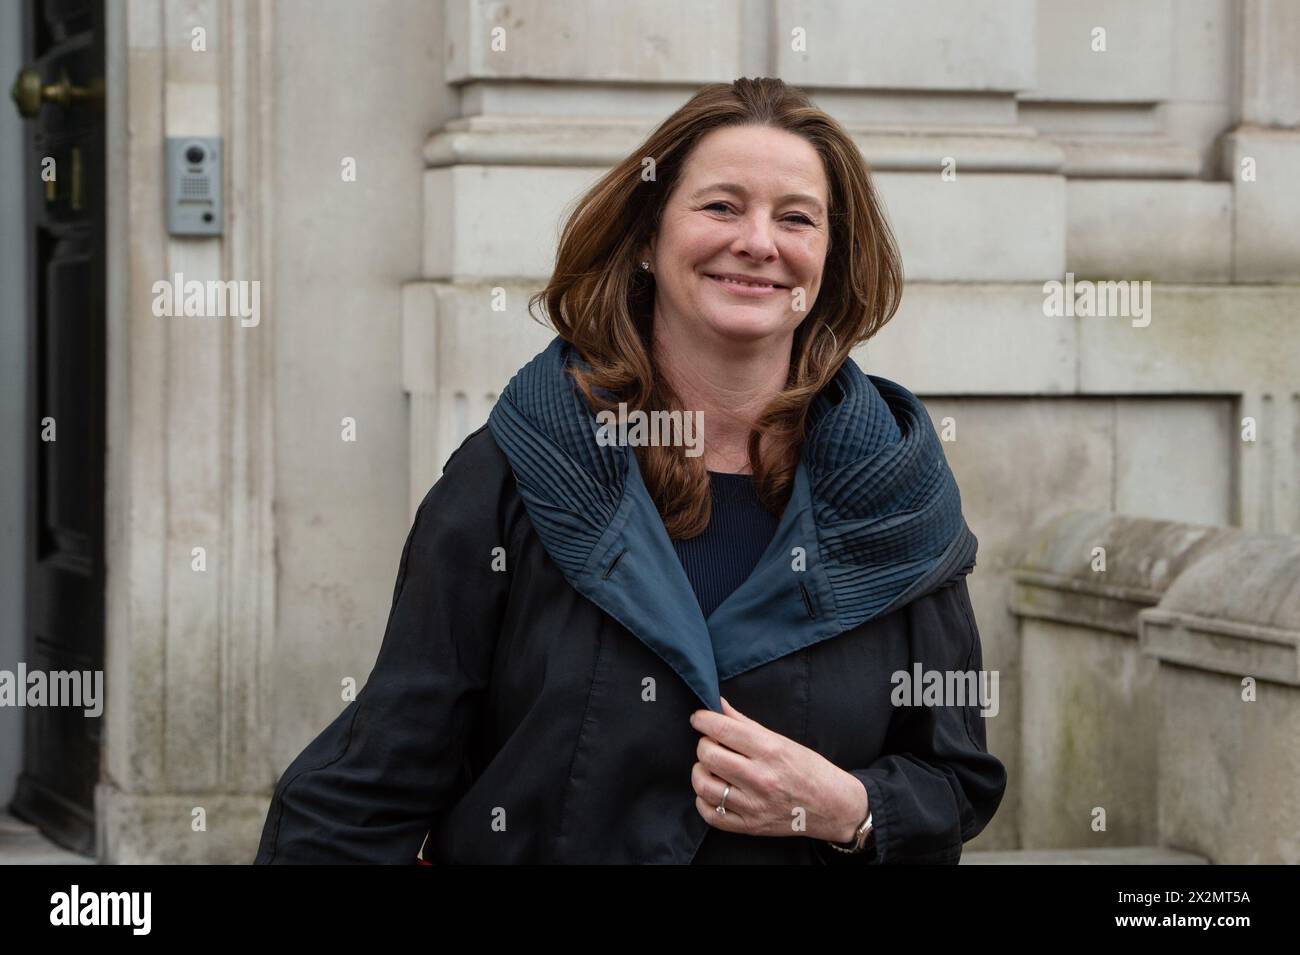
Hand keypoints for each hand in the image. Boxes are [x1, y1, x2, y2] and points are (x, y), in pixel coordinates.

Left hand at [689, 696, 868, 842]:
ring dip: (701, 771)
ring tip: (711, 767)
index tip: (698, 718)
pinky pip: (710, 814)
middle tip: (711, 743)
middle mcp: (760, 778)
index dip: (702, 719)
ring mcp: (753, 805)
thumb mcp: (782, 740)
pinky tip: (714, 790)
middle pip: (708, 755)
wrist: (832, 806)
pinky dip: (704, 800)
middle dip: (704, 744)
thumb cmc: (809, 769)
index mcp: (770, 751)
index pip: (722, 729)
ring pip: (704, 784)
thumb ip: (746, 724)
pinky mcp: (750, 826)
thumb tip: (718, 705)